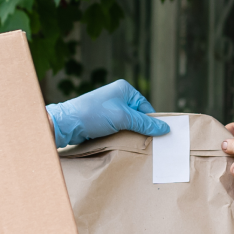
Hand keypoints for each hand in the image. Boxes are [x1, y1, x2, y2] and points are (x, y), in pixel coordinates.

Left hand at [46, 79, 169, 147]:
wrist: (67, 123)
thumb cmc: (94, 115)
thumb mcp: (123, 118)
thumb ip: (145, 124)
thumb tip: (165, 129)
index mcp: (125, 89)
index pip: (146, 108)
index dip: (150, 122)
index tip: (155, 136)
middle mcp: (118, 97)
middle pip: (138, 116)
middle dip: (140, 129)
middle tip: (145, 143)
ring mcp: (109, 108)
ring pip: (128, 124)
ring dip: (129, 134)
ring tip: (131, 144)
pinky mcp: (102, 120)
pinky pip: (118, 129)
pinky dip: (120, 136)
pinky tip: (121, 143)